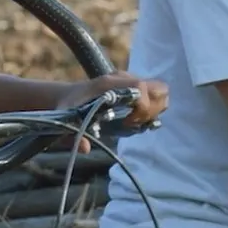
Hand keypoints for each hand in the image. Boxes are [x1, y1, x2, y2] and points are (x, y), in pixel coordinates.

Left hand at [54, 73, 169, 150]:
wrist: (69, 96)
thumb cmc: (69, 107)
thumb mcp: (66, 120)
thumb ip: (73, 135)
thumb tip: (86, 148)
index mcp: (109, 83)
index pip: (140, 86)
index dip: (143, 106)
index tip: (129, 123)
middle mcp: (123, 79)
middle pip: (159, 87)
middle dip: (154, 109)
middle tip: (137, 123)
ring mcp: (131, 81)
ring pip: (160, 91)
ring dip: (155, 110)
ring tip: (138, 122)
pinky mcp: (134, 88)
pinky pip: (154, 96)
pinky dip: (151, 109)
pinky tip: (136, 119)